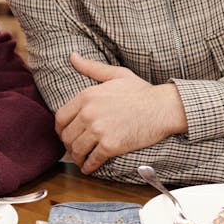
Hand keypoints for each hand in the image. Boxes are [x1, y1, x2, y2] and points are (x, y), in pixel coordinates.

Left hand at [54, 52, 187, 173]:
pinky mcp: (110, 146)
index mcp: (86, 96)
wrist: (162, 107)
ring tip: (81, 159)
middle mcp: (89, 114)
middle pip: (67, 136)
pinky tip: (89, 168)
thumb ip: (91, 67)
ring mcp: (99, 131)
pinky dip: (88, 167)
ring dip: (77, 157)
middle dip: (68, 144)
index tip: (65, 133)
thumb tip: (72, 55)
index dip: (60, 129)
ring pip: (76, 150)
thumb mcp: (115, 74)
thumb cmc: (141, 91)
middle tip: (74, 148)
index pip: (61, 117)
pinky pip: (91, 160)